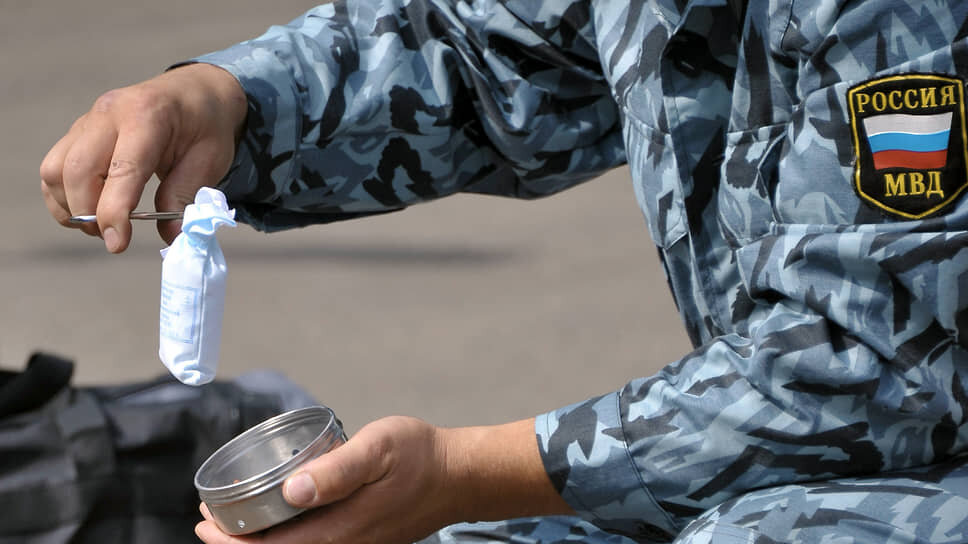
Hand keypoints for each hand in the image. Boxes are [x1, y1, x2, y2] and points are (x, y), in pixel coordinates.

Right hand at [39, 63, 246, 251]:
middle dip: (89, 213)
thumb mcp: (210, 160)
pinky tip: (88, 211)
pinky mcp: (77, 131)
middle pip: (78, 170)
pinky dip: (62, 197)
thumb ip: (186, 196)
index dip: (114, 211)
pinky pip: (54, 168)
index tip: (117, 245)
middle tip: (112, 238)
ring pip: (55, 170)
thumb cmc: (204, 126)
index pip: (123, 169)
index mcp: (148, 116)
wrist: (193, 91)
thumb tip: (171, 237)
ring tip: (102, 226)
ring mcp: (88, 120)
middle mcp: (109, 113)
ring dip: (71, 207)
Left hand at [195, 416, 573, 543]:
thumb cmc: (419, 455)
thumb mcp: (379, 448)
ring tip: (231, 520)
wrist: (459, 475)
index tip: (205, 522)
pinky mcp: (361, 539)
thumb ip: (338, 470)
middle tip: (207, 519)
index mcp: (343, 529)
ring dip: (259, 543)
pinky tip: (275, 517)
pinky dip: (284, 538)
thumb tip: (292, 490)